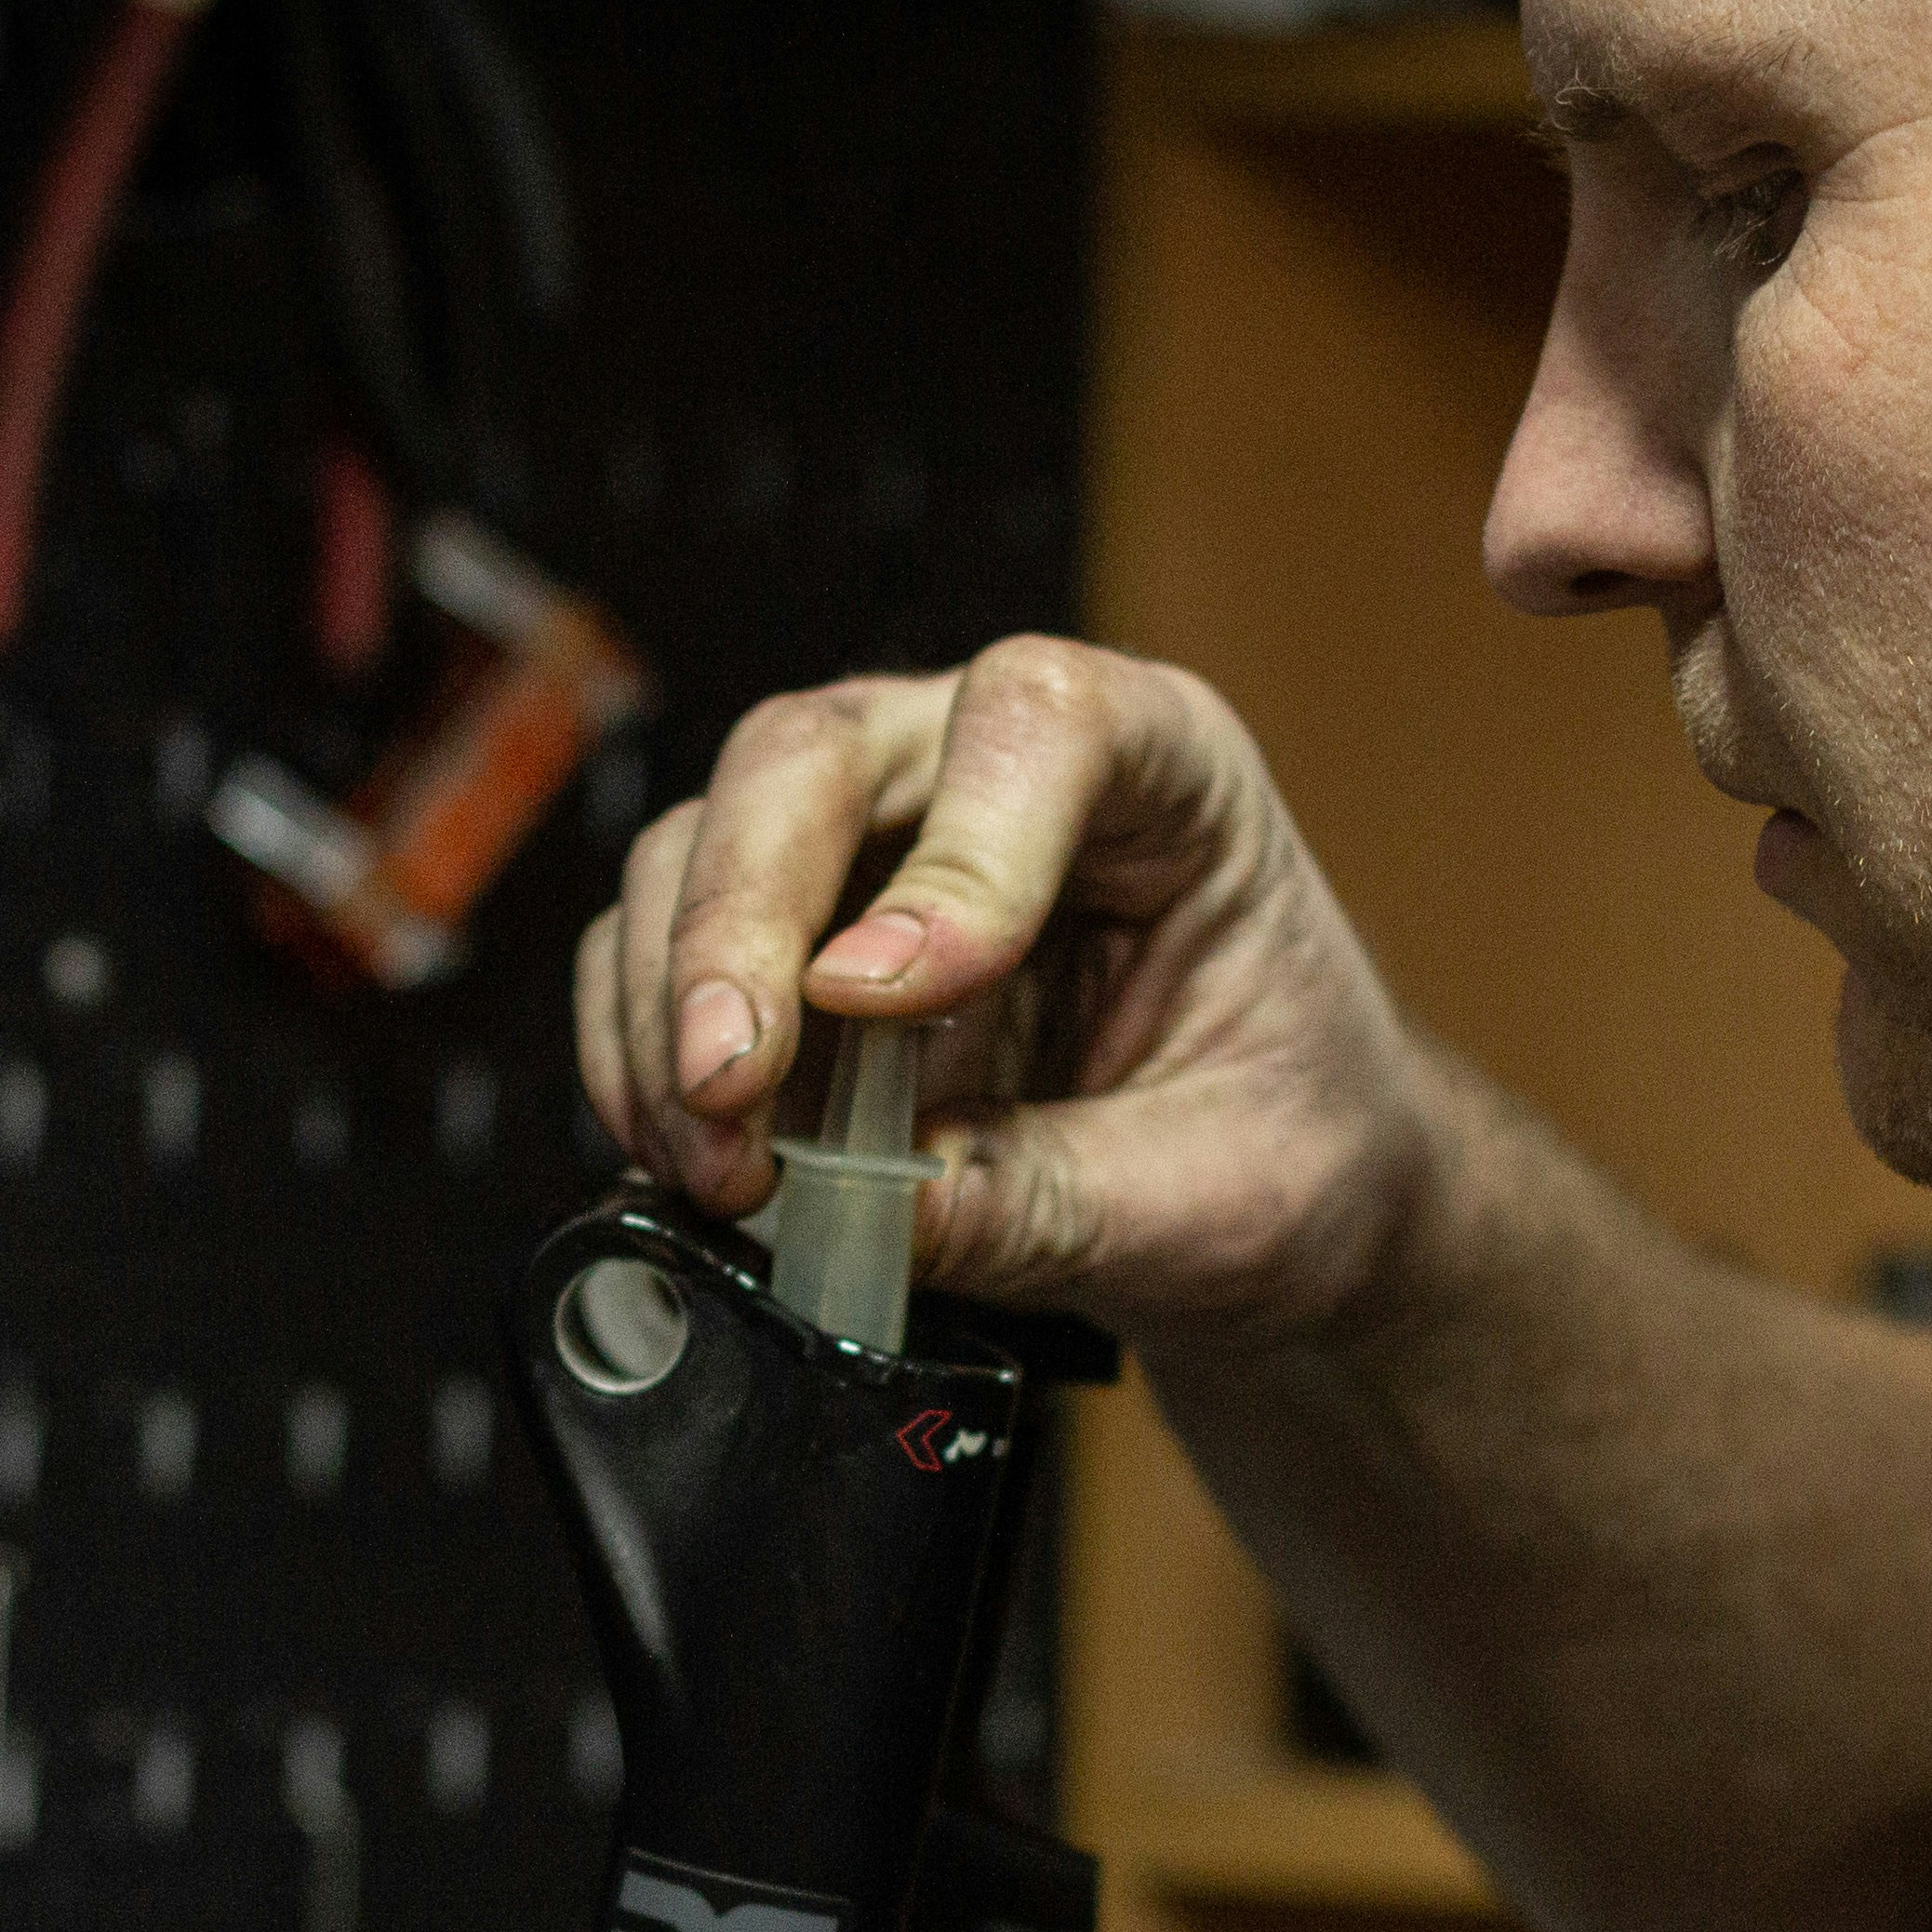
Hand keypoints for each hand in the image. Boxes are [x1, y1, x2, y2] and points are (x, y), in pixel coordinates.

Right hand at [574, 637, 1440, 1337]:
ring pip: (702, 841)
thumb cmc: (1290, 1152)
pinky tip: (684, 1157)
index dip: (955, 851)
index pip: (1037, 719)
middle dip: (738, 925)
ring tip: (717, 1166)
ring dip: (670, 1007)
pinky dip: (642, 1055)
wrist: (1270, 1202)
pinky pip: (659, 952)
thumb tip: (879, 1212)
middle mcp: (991, 766)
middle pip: (812, 757)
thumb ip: (1056, 1201)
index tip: (888, 1000)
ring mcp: (872, 843)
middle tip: (724, 1087)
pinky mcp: (788, 940)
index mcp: (1163, 770)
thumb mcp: (1219, 1202)